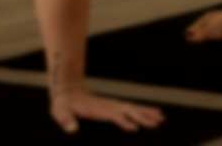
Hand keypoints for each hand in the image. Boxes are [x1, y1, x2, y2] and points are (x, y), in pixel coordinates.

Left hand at [50, 88, 164, 133]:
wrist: (68, 92)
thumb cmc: (64, 105)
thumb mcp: (60, 113)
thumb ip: (66, 121)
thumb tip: (72, 129)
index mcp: (97, 110)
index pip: (114, 116)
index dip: (123, 122)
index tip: (135, 129)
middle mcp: (108, 106)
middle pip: (129, 110)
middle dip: (143, 117)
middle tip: (157, 123)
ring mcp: (112, 104)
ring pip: (133, 108)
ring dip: (147, 113)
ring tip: (161, 118)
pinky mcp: (114, 106)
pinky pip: (131, 108)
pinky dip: (143, 110)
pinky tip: (153, 112)